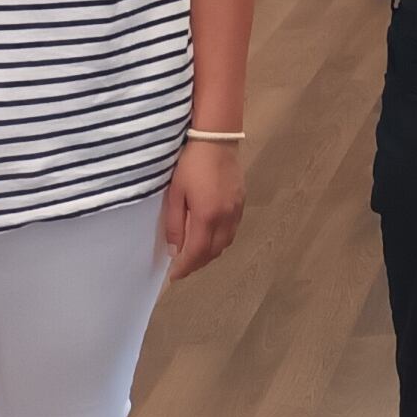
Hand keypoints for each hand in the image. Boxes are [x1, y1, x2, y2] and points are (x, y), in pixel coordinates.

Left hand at [162, 141, 245, 281]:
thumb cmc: (191, 164)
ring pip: (226, 242)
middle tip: (183, 266)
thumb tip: (175, 249)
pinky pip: (232, 230)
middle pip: (214, 251)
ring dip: (210, 253)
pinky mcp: (241, 202)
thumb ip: (174, 224)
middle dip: (198, 263)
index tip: (174, 275)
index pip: (197, 252)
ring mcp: (236, 210)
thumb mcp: (175, 194)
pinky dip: (220, 239)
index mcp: (207, 216)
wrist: (216, 140)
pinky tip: (210, 235)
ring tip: (195, 253)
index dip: (186, 267)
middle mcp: (226, 217)